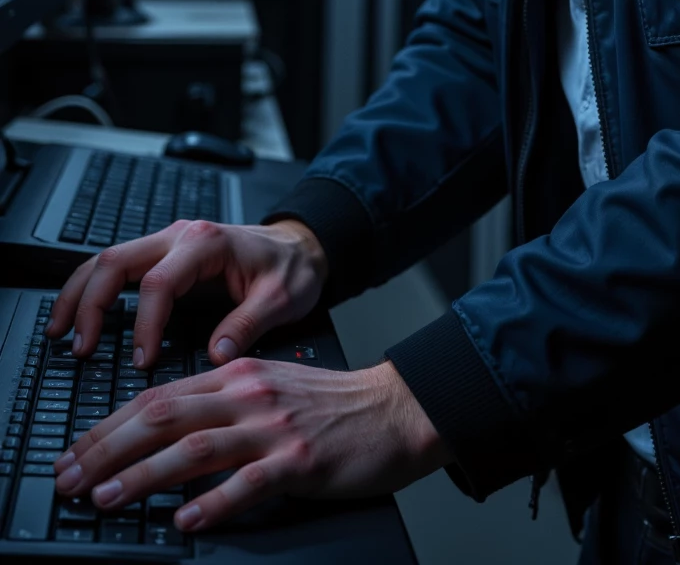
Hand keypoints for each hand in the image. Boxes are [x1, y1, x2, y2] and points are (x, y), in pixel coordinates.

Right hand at [46, 218, 328, 367]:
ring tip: (60, 333)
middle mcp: (181, 237)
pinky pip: (119, 267)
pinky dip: (93, 290)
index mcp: (207, 243)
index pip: (159, 283)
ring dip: (79, 294)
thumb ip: (249, 324)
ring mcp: (169, 242)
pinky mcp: (165, 255)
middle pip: (116, 261)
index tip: (143, 362)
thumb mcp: (282, 298)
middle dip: (89, 304)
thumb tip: (217, 355)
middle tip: (79, 348)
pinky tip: (81, 317)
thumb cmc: (292, 268)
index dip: (145, 326)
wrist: (301, 246)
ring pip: (108, 260)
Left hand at [51, 358, 449, 532]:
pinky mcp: (299, 462)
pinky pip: (247, 484)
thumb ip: (222, 401)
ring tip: (107, 497)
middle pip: (165, 417)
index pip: (159, 396)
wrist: (393, 410)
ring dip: (144, 475)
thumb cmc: (331, 405)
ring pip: (195, 448)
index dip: (110, 426)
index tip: (76, 451)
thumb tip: (166, 430)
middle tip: (71, 477)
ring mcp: (273, 428)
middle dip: (109, 449)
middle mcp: (249, 395)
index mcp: (238, 374)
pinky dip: (212, 503)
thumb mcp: (270, 386)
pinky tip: (185, 520)